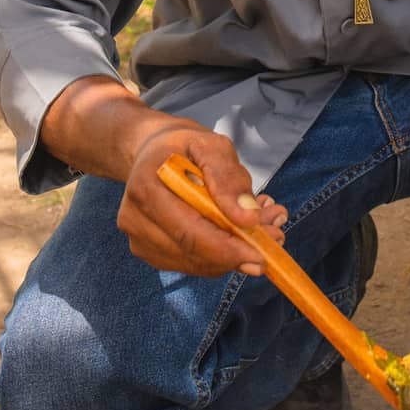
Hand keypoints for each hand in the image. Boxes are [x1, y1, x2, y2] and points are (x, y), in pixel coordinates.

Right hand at [39, 75, 288, 278]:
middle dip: (238, 252)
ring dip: (231, 254)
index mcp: (145, 188)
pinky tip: (234, 231)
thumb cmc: (183, 145)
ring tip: (259, 227)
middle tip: (275, 235)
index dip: (227, 249)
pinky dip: (218, 255)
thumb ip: (229, 178)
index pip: (189, 233)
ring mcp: (138, 239)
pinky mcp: (148, 251)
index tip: (263, 255)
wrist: (151, 150)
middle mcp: (134, 219)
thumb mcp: (211, 145)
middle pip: (192, 253)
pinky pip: (190, 263)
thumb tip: (248, 218)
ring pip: (194, 263)